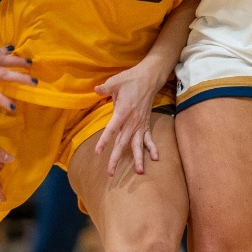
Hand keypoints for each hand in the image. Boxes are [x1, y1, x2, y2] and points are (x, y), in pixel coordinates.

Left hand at [93, 58, 169, 176]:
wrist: (149, 77)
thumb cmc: (130, 79)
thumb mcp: (115, 81)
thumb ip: (105, 88)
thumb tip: (95, 89)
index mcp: (123, 112)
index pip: (111, 130)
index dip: (104, 141)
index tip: (98, 153)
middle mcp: (132, 121)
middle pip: (123, 143)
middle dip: (116, 158)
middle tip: (111, 173)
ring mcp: (140, 124)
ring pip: (138, 145)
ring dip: (138, 159)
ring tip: (139, 172)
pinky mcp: (146, 124)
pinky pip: (149, 138)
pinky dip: (152, 148)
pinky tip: (156, 158)